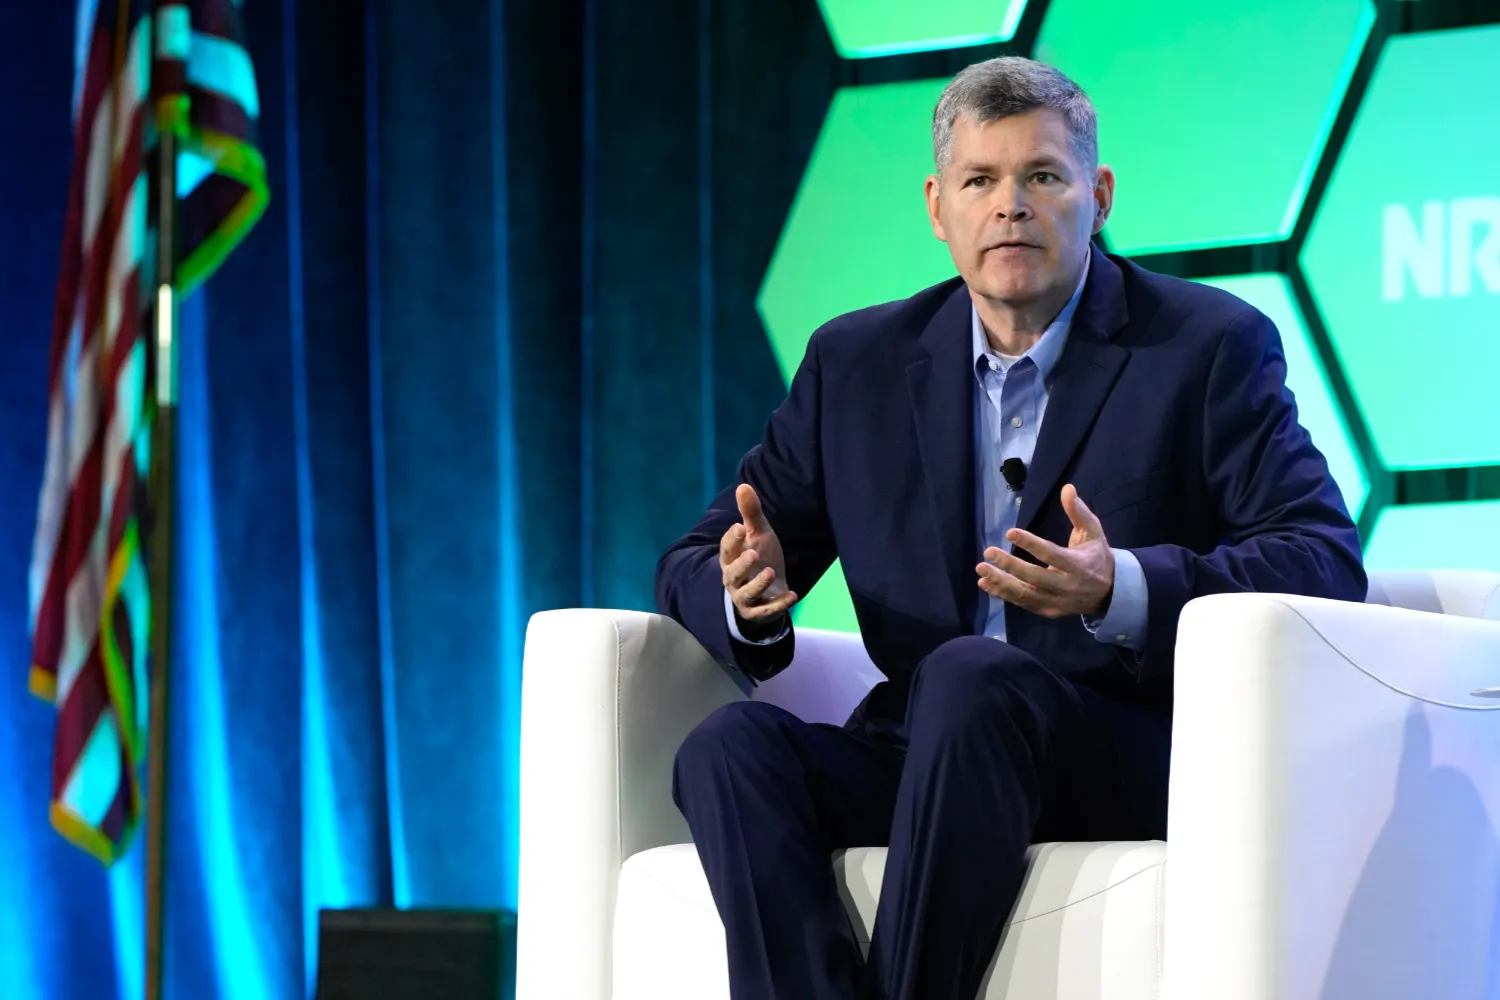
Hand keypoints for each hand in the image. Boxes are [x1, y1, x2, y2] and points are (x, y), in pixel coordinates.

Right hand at [721, 484, 797, 624]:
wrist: (771, 586)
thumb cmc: (760, 555)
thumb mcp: (758, 533)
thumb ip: (750, 512)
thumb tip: (743, 485)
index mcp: (730, 558)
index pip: (726, 549)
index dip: (732, 539)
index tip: (739, 527)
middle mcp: (733, 578)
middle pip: (732, 573)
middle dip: (741, 565)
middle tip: (753, 553)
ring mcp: (745, 597)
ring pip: (746, 594)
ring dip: (757, 585)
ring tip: (770, 571)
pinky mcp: (758, 612)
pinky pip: (765, 612)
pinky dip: (778, 605)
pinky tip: (793, 595)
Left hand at [976, 484, 1113, 618]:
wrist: (1110, 593)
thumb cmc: (1096, 556)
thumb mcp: (1093, 532)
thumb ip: (1079, 511)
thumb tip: (1067, 488)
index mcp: (1079, 565)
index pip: (1051, 554)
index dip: (1030, 544)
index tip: (1010, 532)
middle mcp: (1067, 587)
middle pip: (1034, 577)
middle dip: (1010, 566)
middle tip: (989, 552)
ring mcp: (1057, 602)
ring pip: (1025, 594)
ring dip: (1001, 582)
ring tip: (981, 570)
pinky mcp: (1048, 611)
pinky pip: (1023, 603)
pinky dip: (1003, 594)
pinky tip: (986, 584)